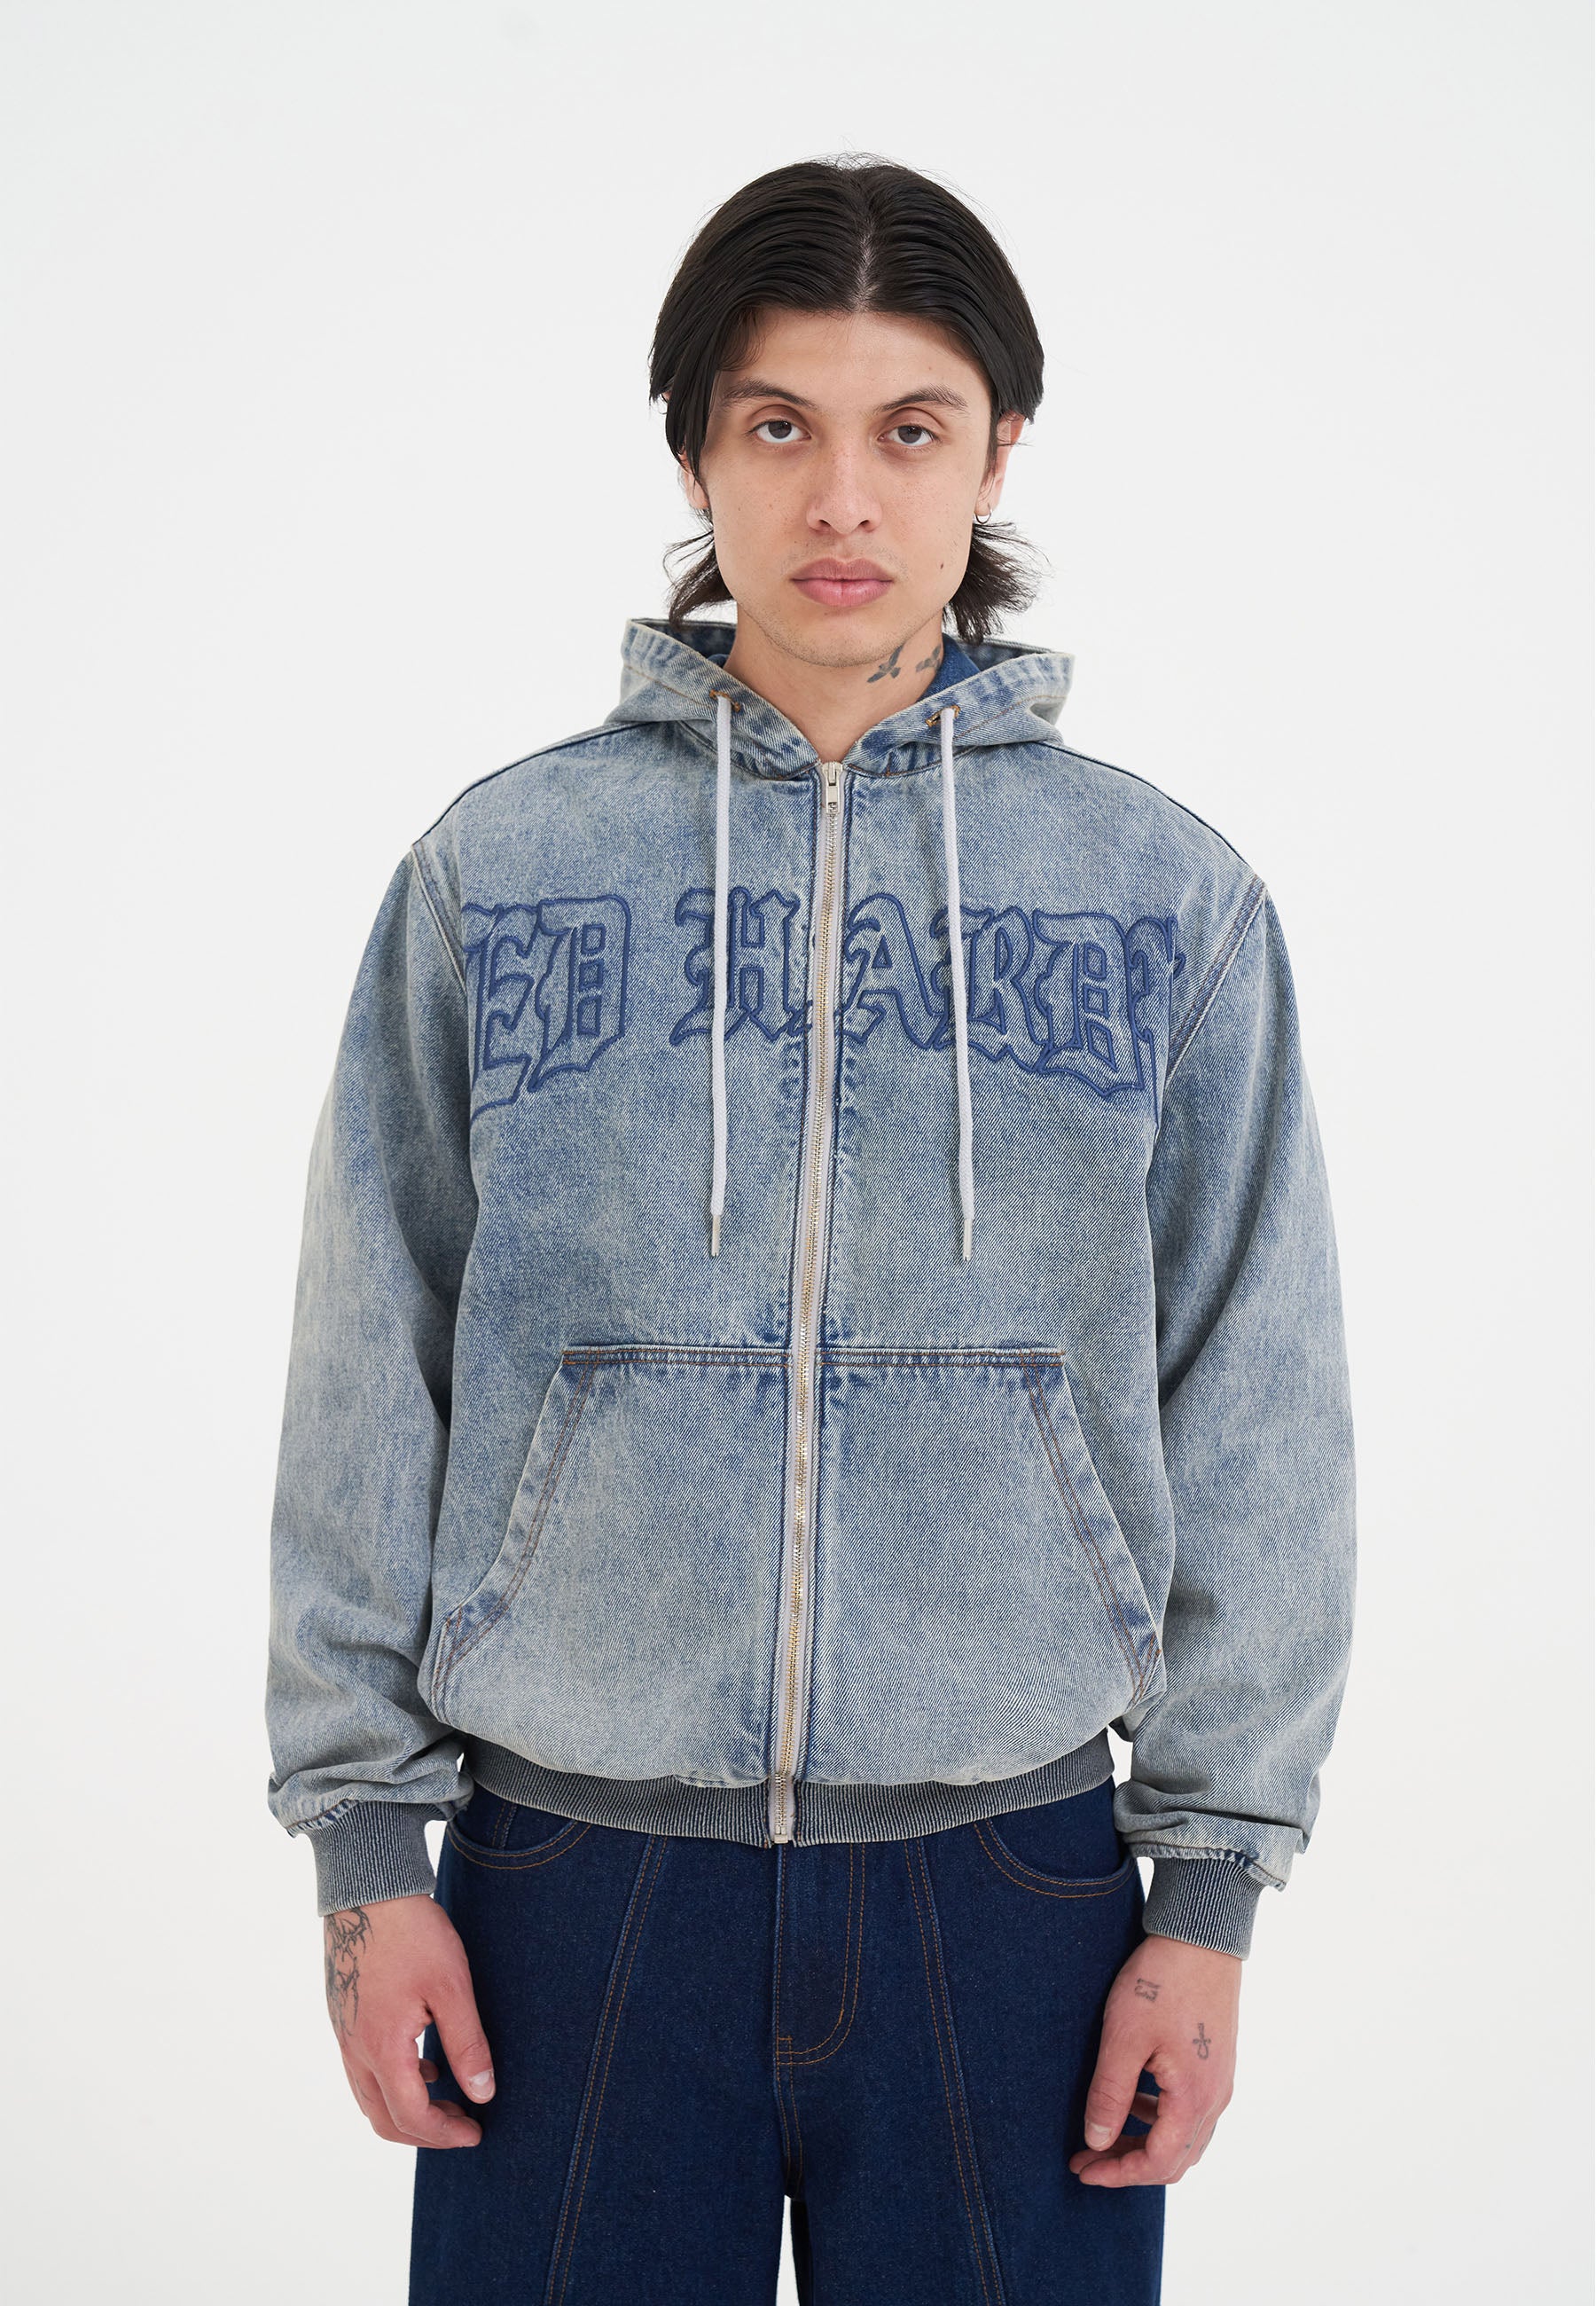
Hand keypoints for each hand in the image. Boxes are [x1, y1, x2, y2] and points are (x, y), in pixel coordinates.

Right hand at [322, 1895, 495, 2147]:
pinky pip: (361, 2071)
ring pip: (368, 2098)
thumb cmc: (412, 1933)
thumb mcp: (451, 1987)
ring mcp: (343, 2034)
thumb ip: (467, 2044)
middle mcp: (354, 2049)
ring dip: (405, 2109)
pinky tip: (422, 2062)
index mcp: (382, 2048)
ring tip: (447, 2095)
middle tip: (462, 2124)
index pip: (410, 2117)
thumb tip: (483, 2094)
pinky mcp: (342, 2016)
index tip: (475, 2133)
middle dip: (423, 2133)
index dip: (444, 2135)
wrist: (367, 1889)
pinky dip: (391, 2083)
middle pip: (382, 2119)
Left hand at [1069, 1932, 1240, 2186]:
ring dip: (1145, 2143)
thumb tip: (1096, 2141)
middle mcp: (1215, 2098)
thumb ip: (1111, 2095)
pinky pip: (1190, 2110)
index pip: (1158, 2163)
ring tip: (1104, 2132)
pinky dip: (1160, 2118)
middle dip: (1128, 2165)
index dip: (1118, 2174)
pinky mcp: (1216, 2062)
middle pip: (1174, 2158)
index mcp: (1194, 2099)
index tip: (1082, 2168)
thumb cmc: (1162, 1981)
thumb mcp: (1124, 2038)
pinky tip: (1134, 2097)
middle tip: (1087, 2158)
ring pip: (1184, 2136)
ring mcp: (1219, 2080)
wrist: (1202, 1935)